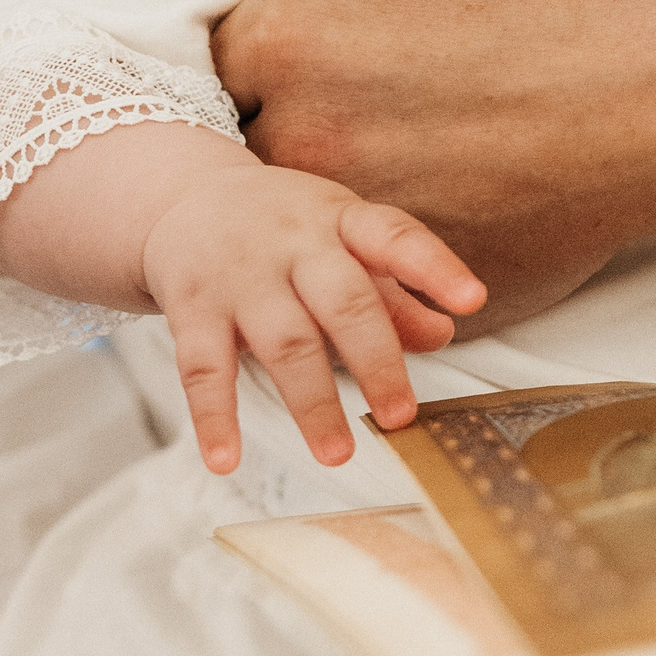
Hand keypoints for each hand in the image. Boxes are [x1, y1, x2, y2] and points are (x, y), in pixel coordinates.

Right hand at [143, 164, 483, 468]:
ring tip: (338, 454)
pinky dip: (214, 416)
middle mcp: (293, 244)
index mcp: (342, 220)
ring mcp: (240, 277)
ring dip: (312, 403)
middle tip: (400, 415)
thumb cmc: (283, 227)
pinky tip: (227, 459)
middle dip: (376, 361)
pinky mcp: (192, 308)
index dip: (435, 267)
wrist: (181, 196)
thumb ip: (393, 291)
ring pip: (282, 343)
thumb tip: (444, 333)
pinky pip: (202, 367)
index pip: (396, 237)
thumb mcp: (343, 240)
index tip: (473, 299)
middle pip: (343, 301)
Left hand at [168, 0, 655, 334]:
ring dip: (351, 175)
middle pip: (252, 141)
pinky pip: (396, 264)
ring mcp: (377, 228)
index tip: (309, 22)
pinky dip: (418, 229)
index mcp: (289, 43)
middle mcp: (314, 149)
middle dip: (292, 110)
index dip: (253, 36)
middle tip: (383, 71)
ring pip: (321, 211)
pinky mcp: (442, 281)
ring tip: (433, 124)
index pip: (201, 57)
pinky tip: (481, 171)